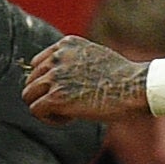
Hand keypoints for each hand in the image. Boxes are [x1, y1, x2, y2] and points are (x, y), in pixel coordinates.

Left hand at [22, 36, 150, 122]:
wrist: (135, 87)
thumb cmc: (123, 77)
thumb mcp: (96, 55)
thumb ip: (74, 60)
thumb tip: (60, 79)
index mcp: (66, 44)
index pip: (38, 64)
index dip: (50, 81)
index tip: (68, 90)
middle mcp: (57, 57)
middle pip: (31, 80)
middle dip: (46, 95)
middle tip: (69, 104)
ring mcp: (55, 77)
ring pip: (28, 95)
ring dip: (45, 107)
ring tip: (67, 112)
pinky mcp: (56, 97)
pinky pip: (36, 110)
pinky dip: (50, 118)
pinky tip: (69, 119)